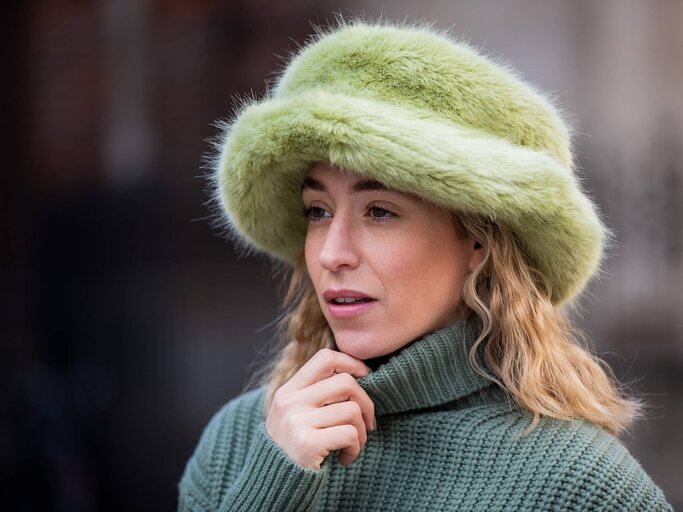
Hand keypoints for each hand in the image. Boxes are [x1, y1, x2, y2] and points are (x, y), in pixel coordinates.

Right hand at [265, 348, 375, 469]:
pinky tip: (346, 457)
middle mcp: (291, 402)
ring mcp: (297, 422)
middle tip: (366, 421)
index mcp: (288, 391)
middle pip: (345, 382)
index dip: (351, 363)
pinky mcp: (308, 444)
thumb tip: (358, 375)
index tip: (364, 377)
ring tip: (353, 443)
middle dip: (365, 402)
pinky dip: (356, 448)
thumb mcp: (294, 413)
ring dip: (362, 431)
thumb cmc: (293, 445)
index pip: (325, 358)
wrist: (272, 482)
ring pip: (352, 410)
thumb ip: (316, 393)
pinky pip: (349, 434)